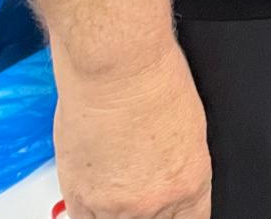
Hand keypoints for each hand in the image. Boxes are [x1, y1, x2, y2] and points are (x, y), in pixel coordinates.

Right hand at [55, 43, 210, 218]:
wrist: (116, 65)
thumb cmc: (153, 76)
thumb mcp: (189, 125)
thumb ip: (178, 164)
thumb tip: (167, 176)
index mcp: (191, 181)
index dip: (179, 215)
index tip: (171, 208)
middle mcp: (155, 203)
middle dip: (150, 211)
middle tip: (139, 188)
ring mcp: (116, 207)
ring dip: (118, 212)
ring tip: (117, 183)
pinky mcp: (80, 199)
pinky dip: (90, 212)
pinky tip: (94, 193)